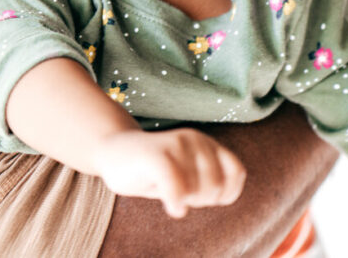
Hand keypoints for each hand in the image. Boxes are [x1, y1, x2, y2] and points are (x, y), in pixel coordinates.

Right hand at [91, 127, 245, 217]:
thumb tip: (221, 194)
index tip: (200, 197)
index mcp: (206, 143)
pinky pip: (177, 185)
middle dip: (199, 200)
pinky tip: (172, 207)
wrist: (112, 152)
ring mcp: (176, 143)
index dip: (223, 193)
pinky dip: (176, 201)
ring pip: (198, 189)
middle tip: (177, 193)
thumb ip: (209, 181)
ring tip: (166, 192)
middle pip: (215, 186)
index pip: (236, 173)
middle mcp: (195, 139)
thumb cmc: (151, 171)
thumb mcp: (186, 175)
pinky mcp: (157, 153)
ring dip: (184, 200)